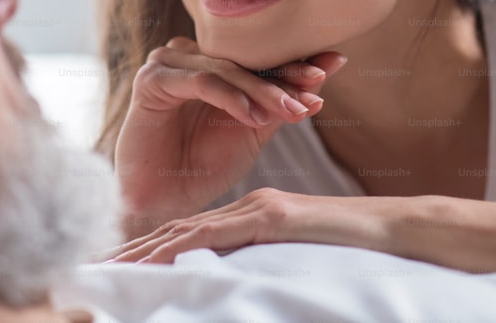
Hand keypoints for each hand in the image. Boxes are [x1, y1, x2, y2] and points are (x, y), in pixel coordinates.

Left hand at [105, 188, 397, 263]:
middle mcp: (249, 205)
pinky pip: (216, 234)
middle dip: (133, 251)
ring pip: (187, 230)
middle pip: (177, 229)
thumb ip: (265, 264)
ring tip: (107, 270)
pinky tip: (152, 263)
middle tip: (95, 270)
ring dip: (143, 252)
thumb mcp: (299, 259)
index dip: (150, 250)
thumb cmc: (356, 252)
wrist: (399, 231)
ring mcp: (260, 208)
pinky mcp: (273, 217)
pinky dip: (178, 249)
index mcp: (252, 215)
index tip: (118, 270)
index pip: (190, 234)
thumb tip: (234, 289)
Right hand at [115, 38, 346, 236]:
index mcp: (213, 61)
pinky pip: (199, 81)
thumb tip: (326, 76)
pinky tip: (251, 116)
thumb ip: (281, 103)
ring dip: (261, 89)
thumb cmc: (205, 165)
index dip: (297, 61)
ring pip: (225, 68)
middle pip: (245, 58)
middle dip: (284, 76)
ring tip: (290, 110)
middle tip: (316, 87)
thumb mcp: (253, 130)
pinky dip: (229, 97)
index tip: (335, 63)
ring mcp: (168, 64)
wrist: (163, 201)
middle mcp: (190, 55)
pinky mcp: (151, 80)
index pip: (259, 55)